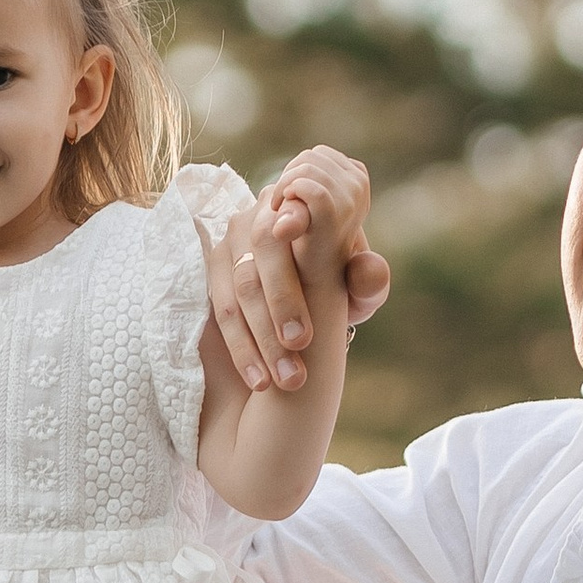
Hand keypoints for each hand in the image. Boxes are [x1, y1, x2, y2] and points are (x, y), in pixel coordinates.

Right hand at [209, 150, 389, 390]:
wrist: (296, 306)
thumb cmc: (333, 292)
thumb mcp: (358, 292)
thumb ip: (368, 281)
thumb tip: (369, 268)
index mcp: (305, 208)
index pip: (297, 203)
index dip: (295, 215)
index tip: (292, 232)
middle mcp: (263, 214)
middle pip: (265, 245)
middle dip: (283, 297)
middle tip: (301, 341)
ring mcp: (232, 241)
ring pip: (242, 286)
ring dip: (263, 335)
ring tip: (287, 379)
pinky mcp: (212, 271)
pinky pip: (223, 311)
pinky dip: (242, 348)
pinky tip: (259, 379)